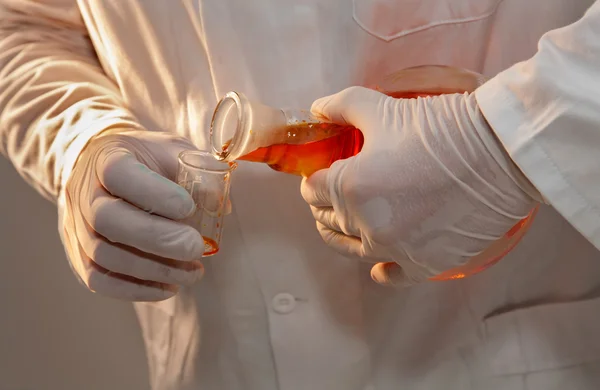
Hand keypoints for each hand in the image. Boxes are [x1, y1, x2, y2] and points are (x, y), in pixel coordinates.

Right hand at [60, 129, 220, 300]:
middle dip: (158, 239)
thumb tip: (222, 208)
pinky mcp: (79, 257)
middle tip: (196, 248)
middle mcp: (84, 194)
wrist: (98, 169)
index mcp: (107, 159)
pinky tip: (169, 287)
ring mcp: (77, 228)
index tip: (189, 206)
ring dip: (155, 270)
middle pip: (108, 220)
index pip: (119, 174)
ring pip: (106, 256)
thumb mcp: (171, 152)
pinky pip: (101, 281)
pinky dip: (137, 290)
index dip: (155, 194)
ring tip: (194, 272)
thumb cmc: (144, 161)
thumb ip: (198, 172)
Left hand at [301, 87, 540, 286]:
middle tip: (328, 197)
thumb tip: (317, 109)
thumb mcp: (379, 107)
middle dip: (324, 205)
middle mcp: (367, 224)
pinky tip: (379, 268)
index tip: (321, 175)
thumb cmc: (439, 127)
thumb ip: (340, 107)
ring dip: (340, 237)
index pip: (314, 190)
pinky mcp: (424, 263)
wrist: (500, 153)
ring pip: (352, 249)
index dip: (314, 180)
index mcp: (350, 186)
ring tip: (337, 229)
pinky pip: (394, 275)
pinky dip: (384, 271)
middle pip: (330, 219)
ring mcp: (395, 249)